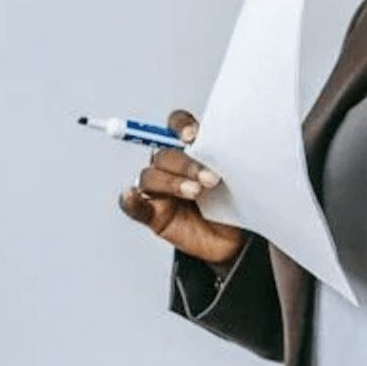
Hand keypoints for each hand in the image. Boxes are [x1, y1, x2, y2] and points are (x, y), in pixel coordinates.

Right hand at [117, 109, 245, 267]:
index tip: (192, 136)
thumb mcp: (236, 178)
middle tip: (211, 179)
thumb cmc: (235, 203)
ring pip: (150, 177)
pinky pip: (134, 206)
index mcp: (191, 149)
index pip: (177, 126)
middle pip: (165, 155)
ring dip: (171, 183)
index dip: (181, 126)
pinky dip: (130, 200)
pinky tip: (132, 195)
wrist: (234, 240)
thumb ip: (227, 159)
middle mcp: (172, 167)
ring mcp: (160, 191)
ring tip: (195, 193)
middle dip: (187, 165)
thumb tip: (230, 144)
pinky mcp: (153, 214)